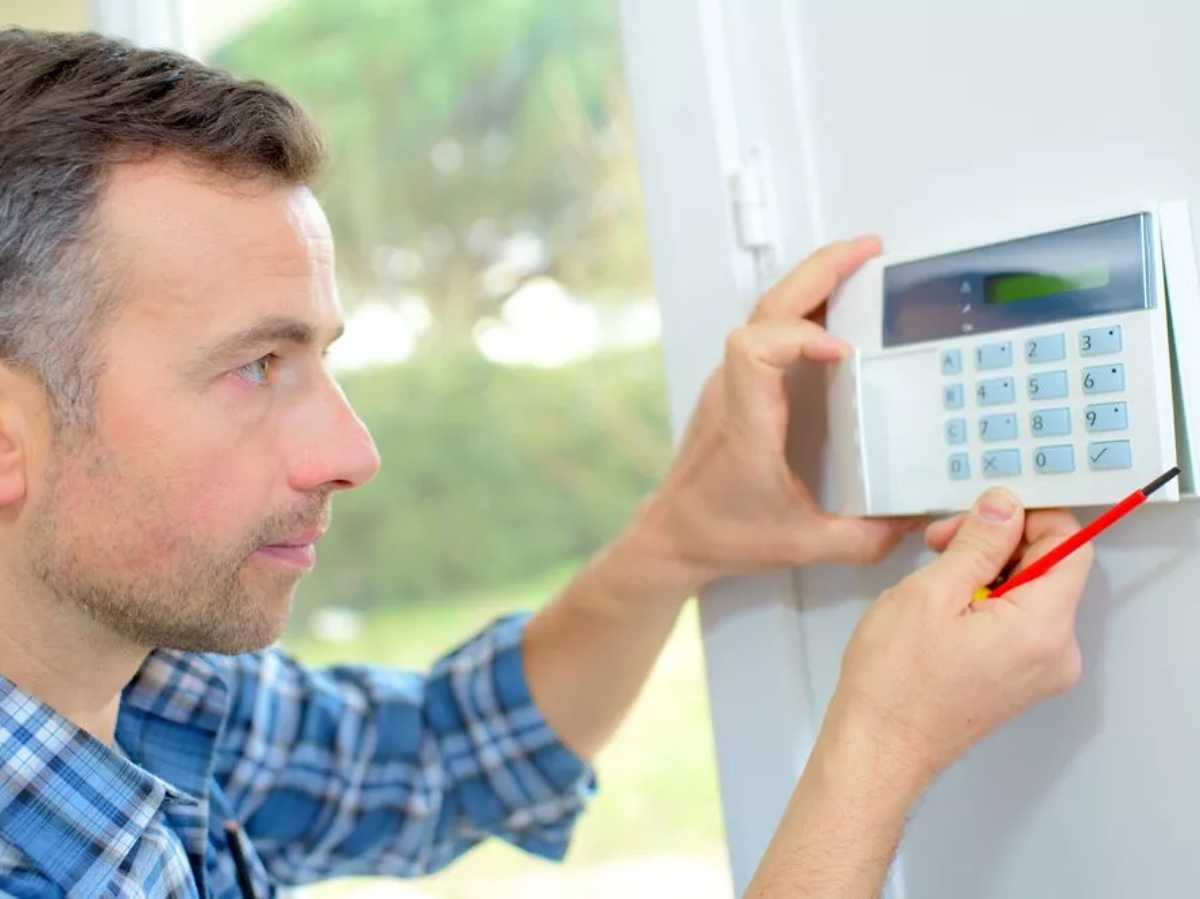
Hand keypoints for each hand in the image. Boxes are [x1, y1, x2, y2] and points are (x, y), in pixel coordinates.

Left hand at [634, 236, 914, 591]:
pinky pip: (767, 327)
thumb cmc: (719, 532)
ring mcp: (731, 384)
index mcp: (747, 422)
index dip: (801, 334)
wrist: (672, 533)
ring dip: (812, 280)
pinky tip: (833, 306)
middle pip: (767, 307)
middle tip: (869, 251)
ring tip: (859, 263)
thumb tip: (912, 521)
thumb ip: (863, 538)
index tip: (843, 350)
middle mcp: (734, 392)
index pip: (756, 347)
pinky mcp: (736, 386)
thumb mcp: (801, 544)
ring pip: (764, 309)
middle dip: (820, 271)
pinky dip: (803, 306)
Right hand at [821, 487, 1093, 792]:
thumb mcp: (931, 592)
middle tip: (941, 542)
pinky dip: (986, 600)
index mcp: (1043, 627)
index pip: (1071, 546)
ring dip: (987, 570)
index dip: (1029, 518)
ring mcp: (1040, 670)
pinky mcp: (1019, 679)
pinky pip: (1018, 622)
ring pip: (1030, 593)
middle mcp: (1056, 652)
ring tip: (933, 577)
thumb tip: (1006, 506)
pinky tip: (942, 607)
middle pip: (1050, 568)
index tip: (984, 514)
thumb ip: (979, 543)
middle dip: (998, 542)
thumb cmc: (896, 680)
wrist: (879, 747)